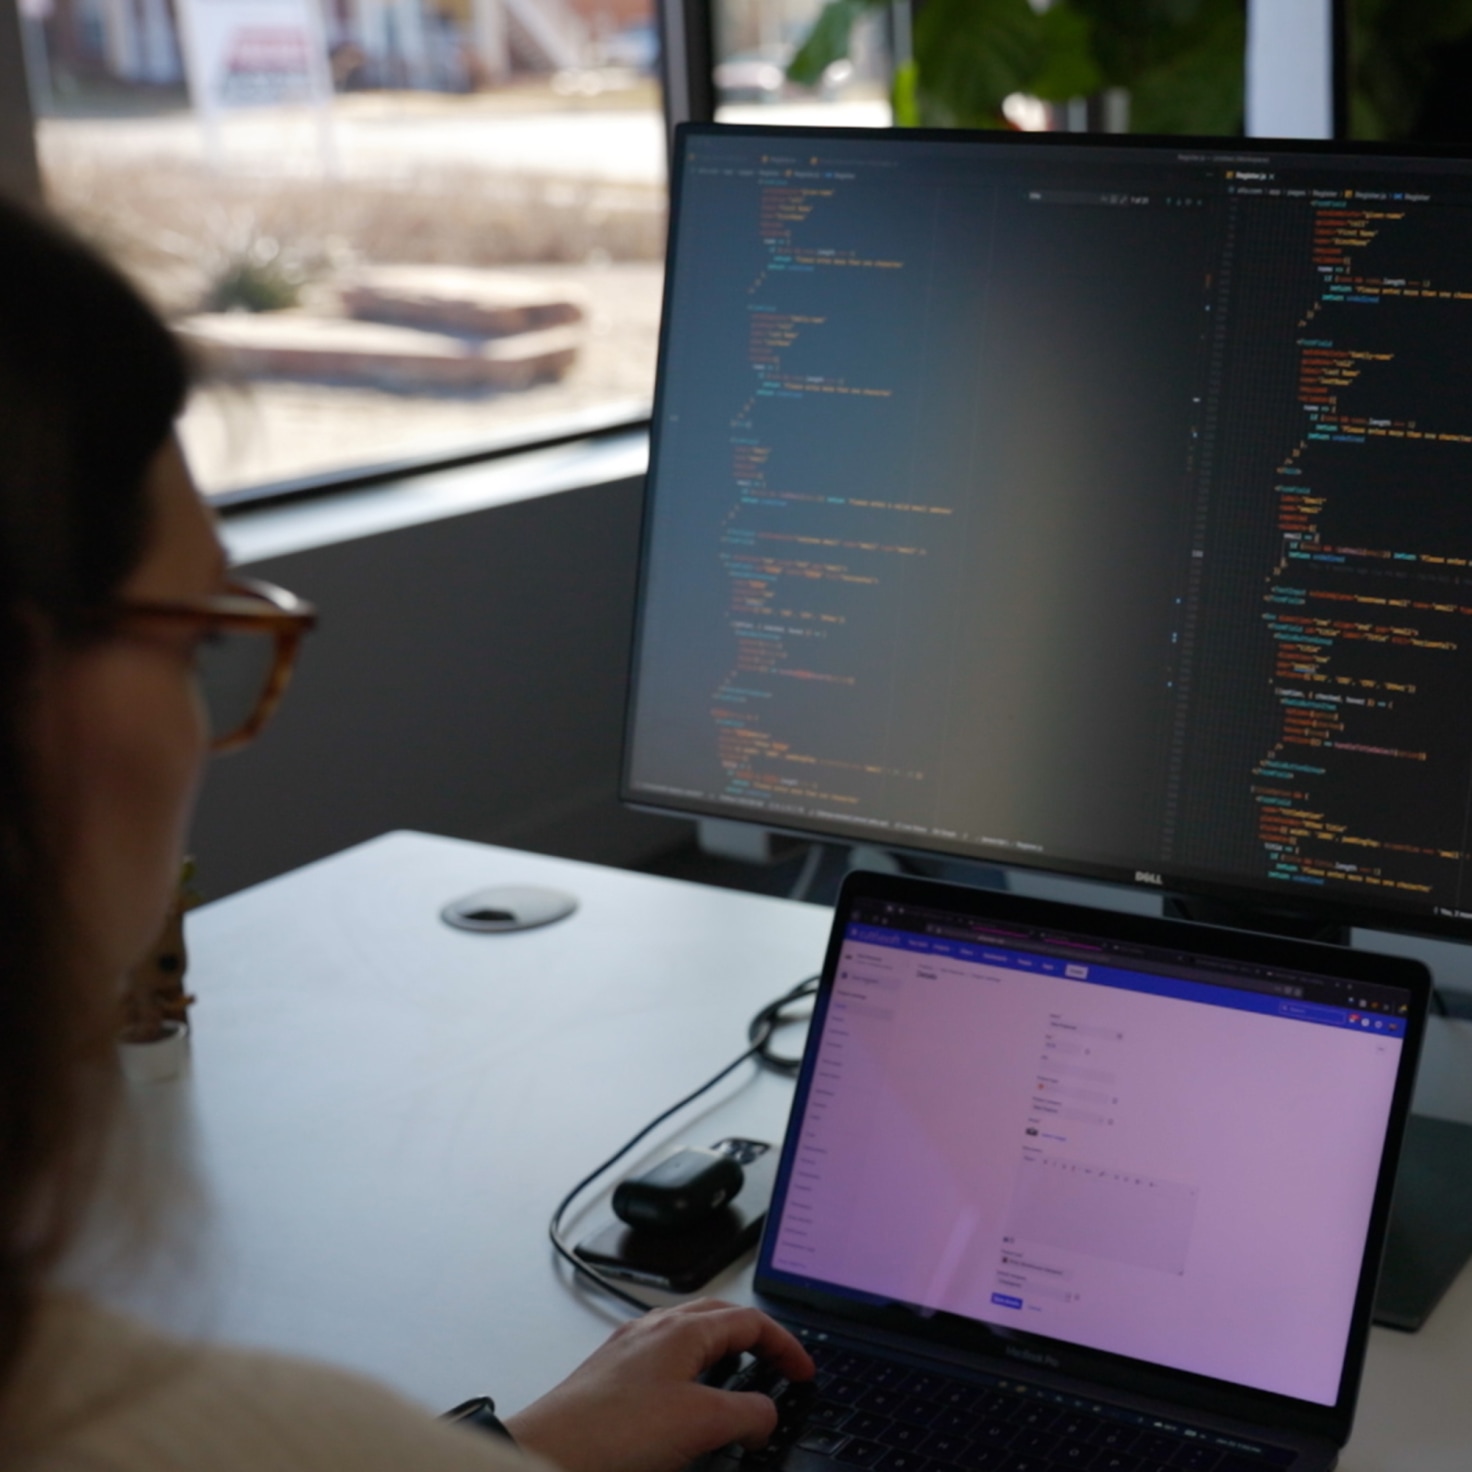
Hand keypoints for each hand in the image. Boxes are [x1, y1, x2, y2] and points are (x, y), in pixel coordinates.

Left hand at [503, 1299, 815, 1471]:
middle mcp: (655, 1329)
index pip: (750, 1320)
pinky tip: (688, 1409)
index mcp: (681, 1328)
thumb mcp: (699, 1423)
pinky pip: (666, 1364)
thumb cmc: (609, 1430)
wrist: (544, 1452)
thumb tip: (767, 1412)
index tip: (804, 1371)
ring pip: (691, 1339)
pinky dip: (693, 1378)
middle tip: (779, 1367)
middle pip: (721, 1319)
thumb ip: (745, 1414)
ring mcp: (630, 1351)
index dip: (785, 1345)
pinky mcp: (612, 1379)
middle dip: (756, 1340)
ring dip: (723, 1357)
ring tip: (739, 1388)